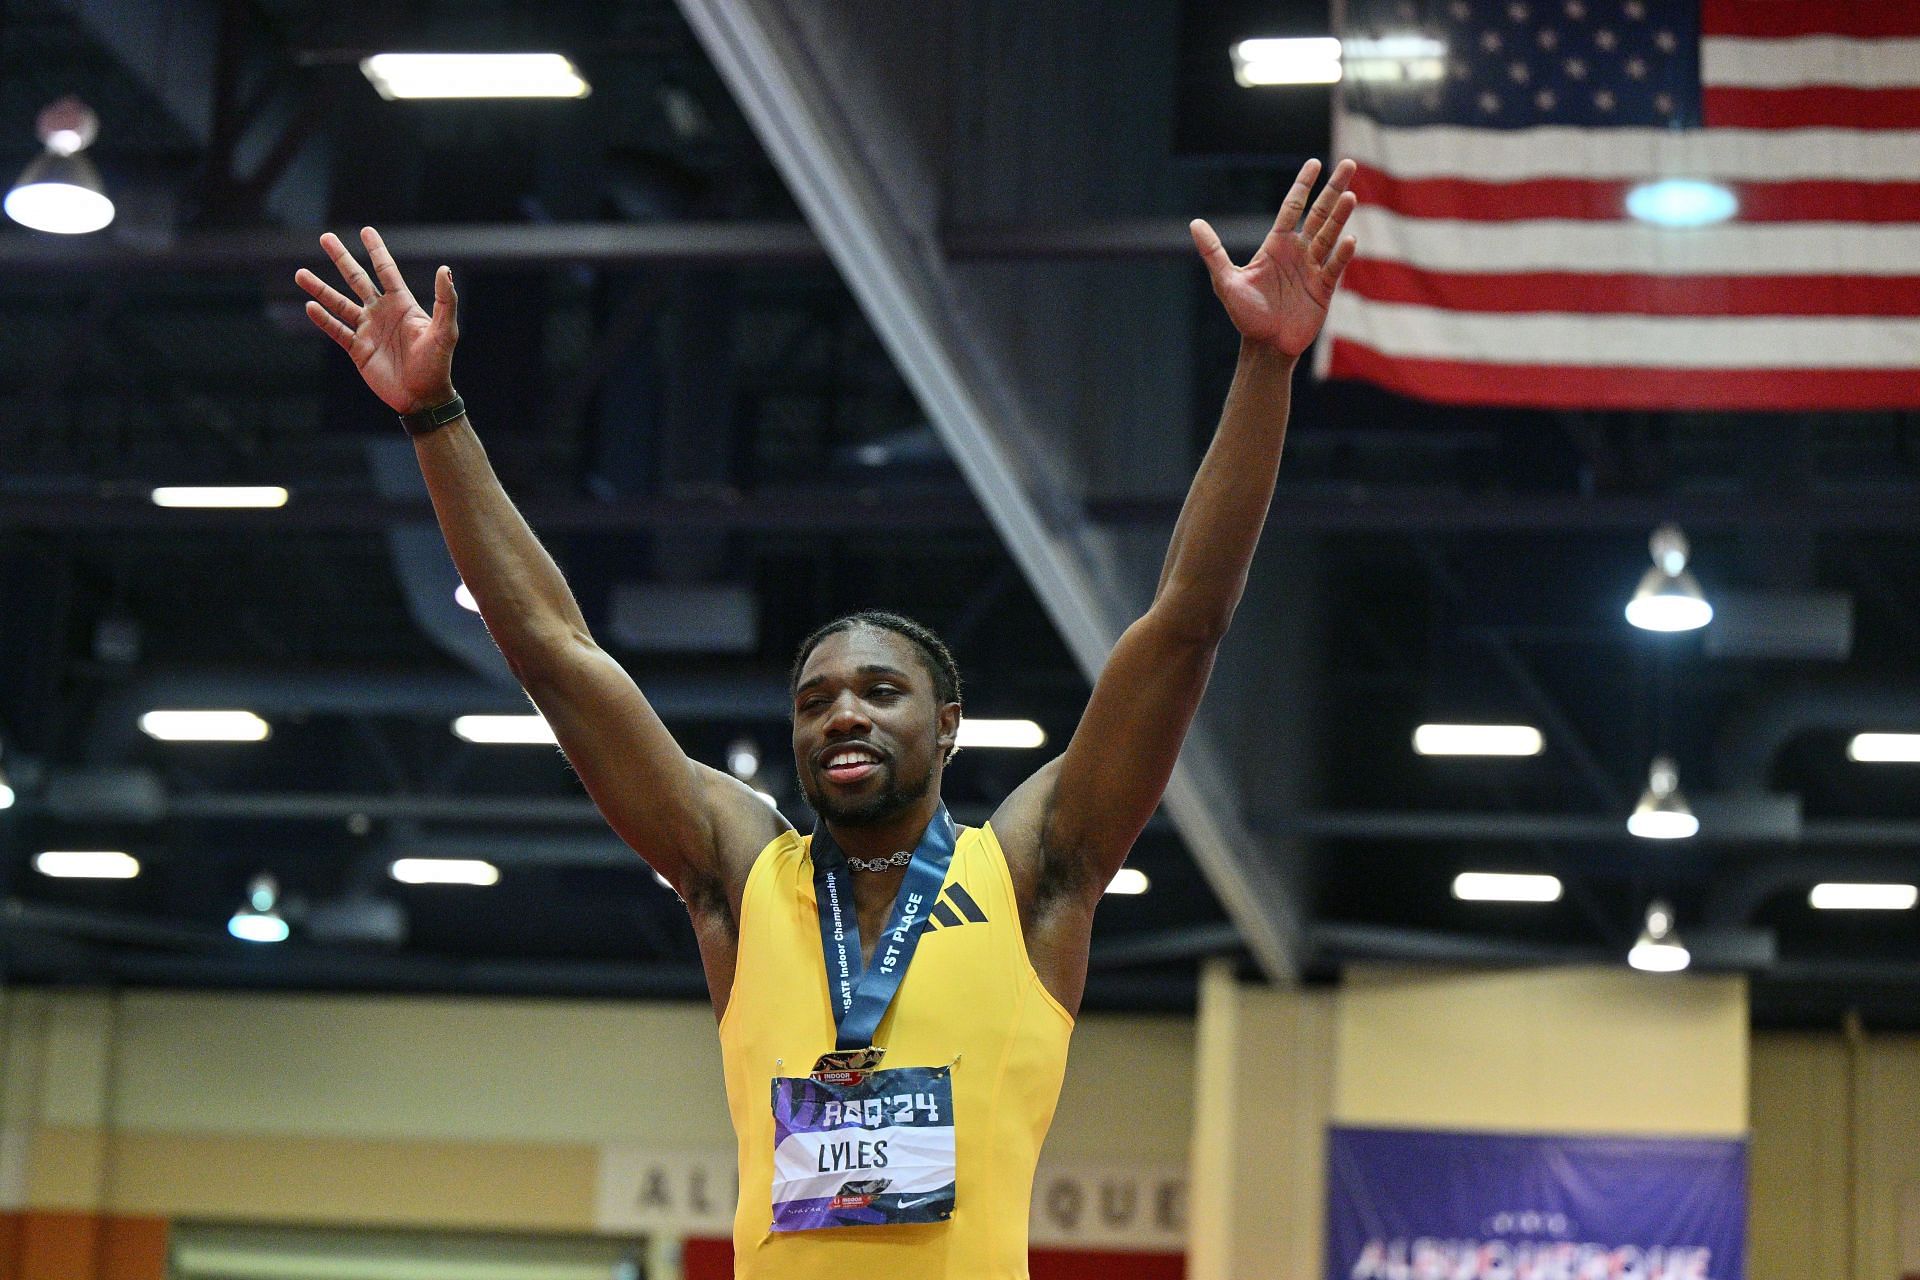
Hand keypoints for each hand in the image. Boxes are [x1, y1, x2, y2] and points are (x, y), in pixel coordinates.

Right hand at [295, 227, 458, 414]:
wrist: (423, 397)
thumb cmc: (438, 364)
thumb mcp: (445, 331)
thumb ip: (445, 301)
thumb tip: (445, 269)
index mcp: (402, 304)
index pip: (386, 271)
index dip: (377, 251)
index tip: (366, 230)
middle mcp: (382, 313)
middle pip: (357, 279)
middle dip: (342, 258)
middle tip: (325, 237)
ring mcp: (368, 330)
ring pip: (339, 303)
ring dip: (320, 288)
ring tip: (300, 273)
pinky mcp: (358, 349)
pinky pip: (337, 330)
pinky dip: (323, 319)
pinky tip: (309, 306)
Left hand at [1189, 158, 1357, 356]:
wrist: (1265, 346)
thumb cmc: (1245, 314)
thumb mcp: (1226, 282)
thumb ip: (1213, 252)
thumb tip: (1194, 224)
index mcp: (1276, 245)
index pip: (1293, 207)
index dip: (1304, 185)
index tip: (1315, 163)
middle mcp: (1298, 252)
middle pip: (1319, 214)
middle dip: (1333, 189)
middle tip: (1349, 163)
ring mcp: (1313, 268)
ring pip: (1330, 235)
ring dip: (1340, 216)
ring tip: (1350, 195)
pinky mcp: (1324, 289)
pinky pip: (1335, 267)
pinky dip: (1342, 254)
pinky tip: (1350, 239)